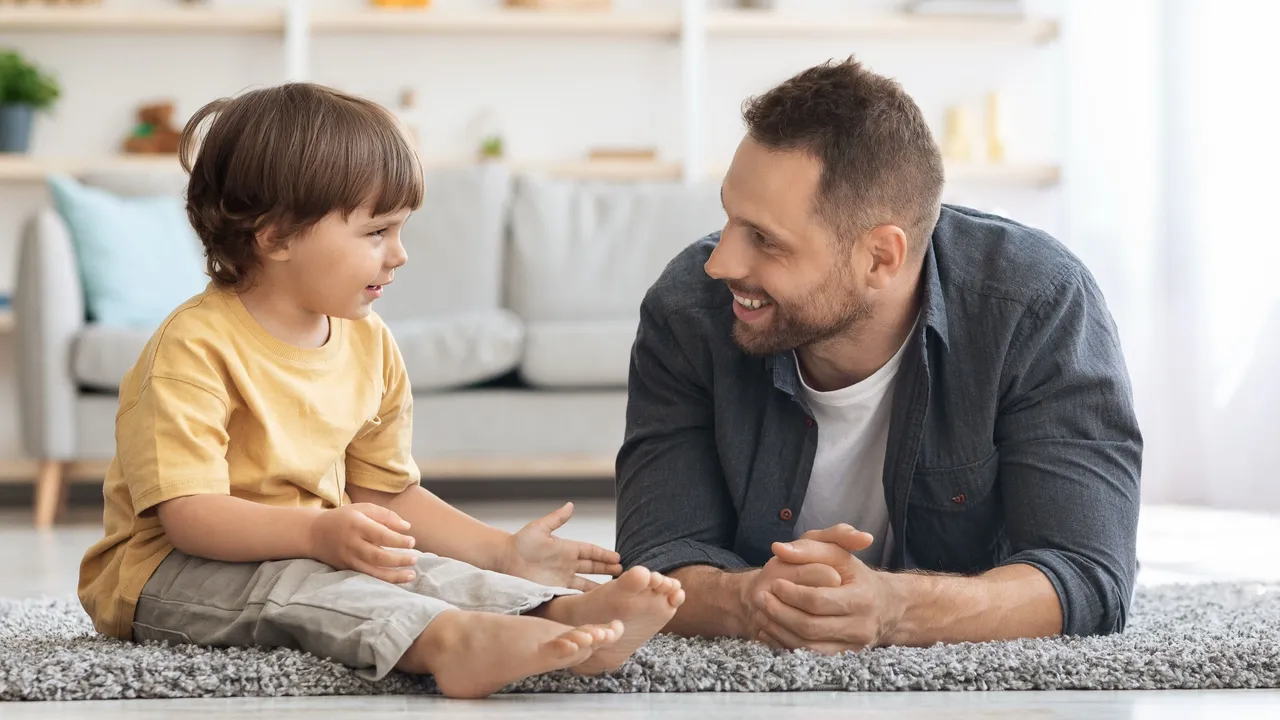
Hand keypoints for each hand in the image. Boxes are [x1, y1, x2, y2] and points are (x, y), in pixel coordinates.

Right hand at [309, 503, 418, 584]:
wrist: (313, 533)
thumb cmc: (344, 518)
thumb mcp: (363, 509)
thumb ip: (386, 515)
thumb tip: (407, 527)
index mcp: (357, 524)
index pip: (381, 535)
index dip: (398, 541)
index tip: (412, 542)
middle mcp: (352, 543)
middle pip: (378, 556)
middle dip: (399, 560)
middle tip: (416, 558)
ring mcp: (348, 558)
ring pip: (373, 571)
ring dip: (394, 575)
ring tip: (411, 575)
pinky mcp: (346, 569)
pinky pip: (367, 577)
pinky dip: (383, 580)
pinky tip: (397, 579)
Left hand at [501, 502, 622, 590]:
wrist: (504, 561)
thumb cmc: (520, 543)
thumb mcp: (539, 528)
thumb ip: (556, 519)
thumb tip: (571, 505)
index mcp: (567, 548)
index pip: (591, 551)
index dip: (604, 554)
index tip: (618, 557)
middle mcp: (567, 563)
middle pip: (593, 567)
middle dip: (608, 570)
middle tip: (624, 573)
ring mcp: (562, 578)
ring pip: (586, 583)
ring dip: (600, 585)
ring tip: (615, 589)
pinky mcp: (555, 590)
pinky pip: (573, 594)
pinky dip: (585, 597)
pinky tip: (595, 602)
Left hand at [751, 525, 901, 654]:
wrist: (885, 605)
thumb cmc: (856, 575)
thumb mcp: (838, 554)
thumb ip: (809, 547)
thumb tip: (778, 549)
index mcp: (861, 598)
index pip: (818, 601)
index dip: (791, 593)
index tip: (773, 583)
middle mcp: (860, 627)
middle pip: (810, 627)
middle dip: (780, 613)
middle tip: (761, 599)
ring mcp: (853, 646)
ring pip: (808, 646)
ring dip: (779, 631)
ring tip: (762, 614)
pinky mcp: (844, 657)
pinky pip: (810, 657)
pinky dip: (786, 644)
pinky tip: (772, 631)